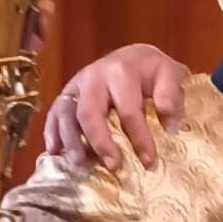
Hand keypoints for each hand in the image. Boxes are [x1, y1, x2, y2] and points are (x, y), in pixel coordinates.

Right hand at [42, 44, 186, 169]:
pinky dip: (51, 133)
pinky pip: (53, 113)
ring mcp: (76, 85)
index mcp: (121, 72)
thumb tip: (170, 126)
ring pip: (65, 113)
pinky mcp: (67, 94)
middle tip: (112, 165)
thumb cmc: (151, 70)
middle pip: (89, 111)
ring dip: (70, 140)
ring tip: (79, 163)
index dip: (139, 138)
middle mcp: (93, 76)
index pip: (128, 110)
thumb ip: (171, 97)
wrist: (132, 56)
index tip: (148, 162)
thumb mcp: (168, 74)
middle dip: (99, 141)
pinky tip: (54, 153)